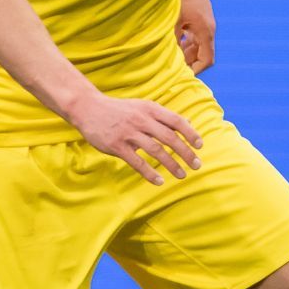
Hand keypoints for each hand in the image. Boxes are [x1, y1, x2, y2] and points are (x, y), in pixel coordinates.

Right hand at [67, 93, 203, 184]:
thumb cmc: (119, 109)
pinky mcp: (117, 146)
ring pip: (156, 151)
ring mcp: (129, 133)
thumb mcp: (142, 106)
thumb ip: (163, 116)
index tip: (200, 146)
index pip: (176, 121)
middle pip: (170, 138)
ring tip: (181, 175)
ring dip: (171, 165)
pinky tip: (159, 181)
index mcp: (150, 109)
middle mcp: (141, 120)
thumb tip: (188, 122)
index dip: (190, 134)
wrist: (88, 108)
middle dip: (185, 153)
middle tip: (196, 165)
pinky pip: (137, 162)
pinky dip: (150, 173)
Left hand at [177, 0, 215, 74]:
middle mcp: (208, 29)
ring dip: (185, 51)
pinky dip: (185, 41)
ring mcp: (204, 22)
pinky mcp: (198, 16)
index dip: (196, 70)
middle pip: (202, 54)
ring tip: (170, 54)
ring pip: (197, 45)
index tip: (182, 74)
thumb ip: (172, 39)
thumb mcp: (174, 20)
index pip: (207, 60)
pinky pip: (194, 35)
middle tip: (172, 66)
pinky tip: (172, 40)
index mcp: (206, 32)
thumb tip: (166, 57)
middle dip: (188, 62)